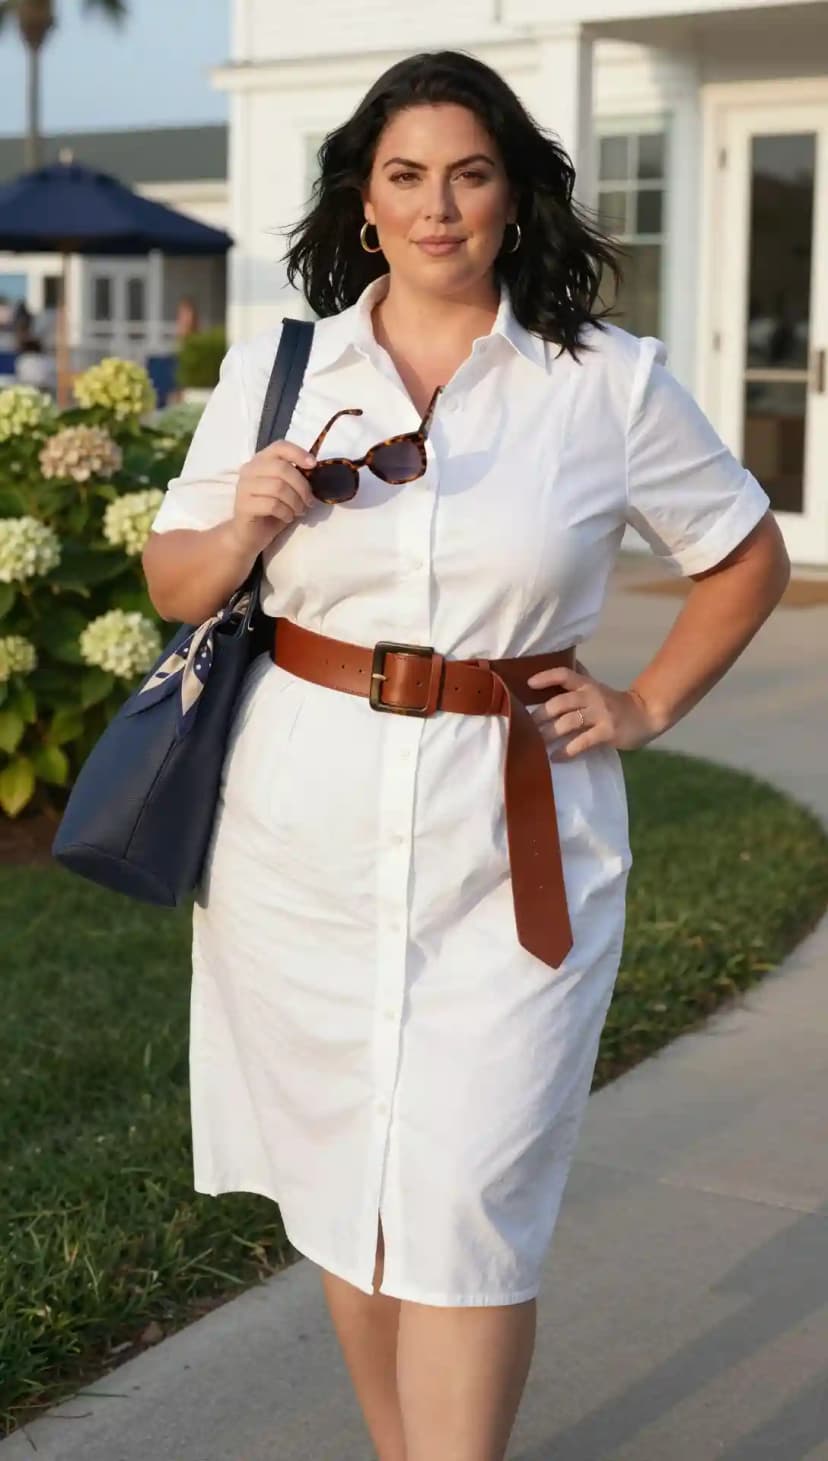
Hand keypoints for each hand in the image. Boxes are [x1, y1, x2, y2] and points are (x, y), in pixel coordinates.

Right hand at [229, 440, 316, 555]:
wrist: (249, 535)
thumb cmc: (271, 510)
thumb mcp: (286, 490)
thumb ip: (294, 477)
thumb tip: (314, 471)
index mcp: (261, 461)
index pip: (279, 447)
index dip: (298, 453)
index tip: (313, 465)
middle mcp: (249, 469)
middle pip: (282, 469)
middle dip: (301, 486)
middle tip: (309, 501)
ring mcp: (244, 487)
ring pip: (278, 488)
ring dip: (295, 502)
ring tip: (299, 511)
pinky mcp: (243, 505)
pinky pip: (272, 505)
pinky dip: (286, 513)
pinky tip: (287, 517)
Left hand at [527, 661, 662, 761]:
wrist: (647, 714)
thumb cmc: (617, 704)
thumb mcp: (598, 689)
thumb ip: (578, 685)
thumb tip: (555, 676)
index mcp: (588, 685)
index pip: (565, 674)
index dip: (546, 677)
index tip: (528, 684)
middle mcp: (592, 696)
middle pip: (560, 703)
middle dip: (539, 716)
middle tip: (523, 727)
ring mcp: (600, 714)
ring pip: (568, 722)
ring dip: (548, 734)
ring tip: (534, 744)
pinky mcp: (607, 732)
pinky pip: (581, 742)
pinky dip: (566, 751)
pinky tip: (556, 758)